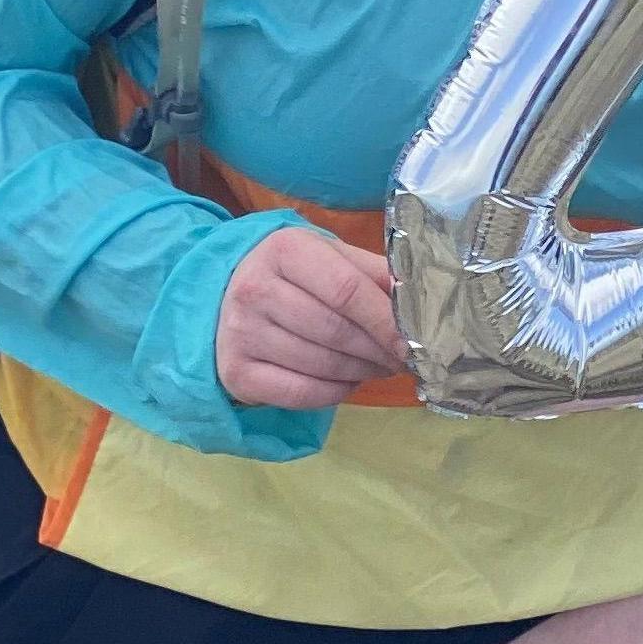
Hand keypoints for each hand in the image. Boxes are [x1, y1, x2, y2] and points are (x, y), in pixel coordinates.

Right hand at [216, 225, 410, 407]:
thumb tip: (416, 301)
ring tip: (381, 367)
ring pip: (320, 364)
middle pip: (335, 330)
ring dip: (361, 372)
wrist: (226, 295)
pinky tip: (349, 382)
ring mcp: (240, 334)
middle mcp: (255, 290)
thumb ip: (372, 273)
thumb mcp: (331, 255)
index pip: (346, 290)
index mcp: (285, 250)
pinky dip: (333, 392)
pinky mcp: (235, 372)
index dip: (383, 320)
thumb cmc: (294, 273)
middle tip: (403, 358)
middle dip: (377, 350)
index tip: (411, 340)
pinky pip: (298, 393)